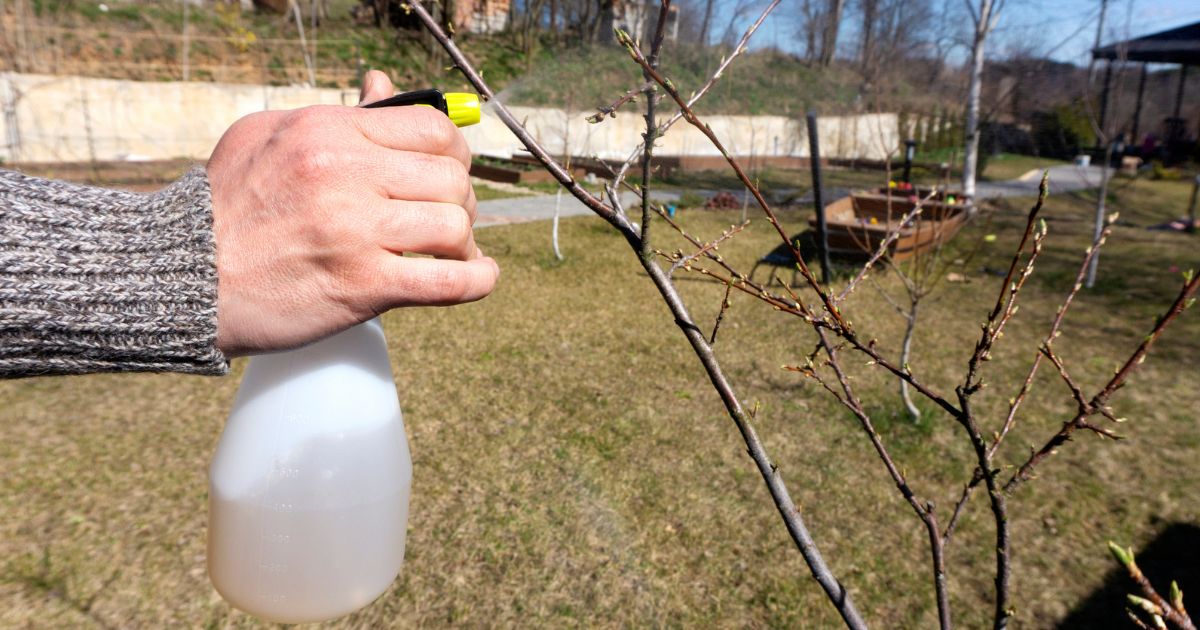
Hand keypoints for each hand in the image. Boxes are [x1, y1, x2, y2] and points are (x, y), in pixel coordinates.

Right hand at [208, 70, 497, 356]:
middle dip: (460, 200)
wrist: (181, 277)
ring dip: (463, 244)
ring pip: (455, 226)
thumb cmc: (224, 205)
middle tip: (445, 220)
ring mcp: (355, 232)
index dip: (453, 152)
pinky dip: (477, 282)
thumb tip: (383, 84)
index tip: (447, 173)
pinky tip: (477, 278)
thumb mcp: (267, 136)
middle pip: (451, 177)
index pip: (430, 128)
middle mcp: (345, 175)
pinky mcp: (361, 286)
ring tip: (450, 254)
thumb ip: (335, 114)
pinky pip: (451, 282)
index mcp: (326, 131)